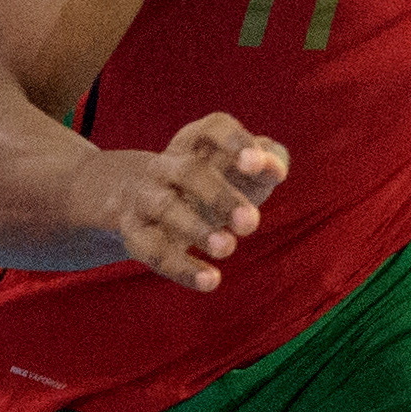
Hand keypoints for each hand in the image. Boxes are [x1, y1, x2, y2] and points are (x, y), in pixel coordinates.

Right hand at [88, 111, 288, 290]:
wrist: (143, 203)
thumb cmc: (211, 183)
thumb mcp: (240, 169)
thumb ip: (267, 162)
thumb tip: (276, 169)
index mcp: (195, 141)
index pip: (213, 130)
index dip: (235, 143)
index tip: (256, 164)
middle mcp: (166, 165)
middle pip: (189, 172)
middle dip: (220, 196)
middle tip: (251, 223)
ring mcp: (144, 198)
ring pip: (165, 208)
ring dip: (196, 229)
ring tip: (227, 248)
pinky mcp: (135, 233)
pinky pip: (153, 250)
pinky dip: (182, 268)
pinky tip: (211, 281)